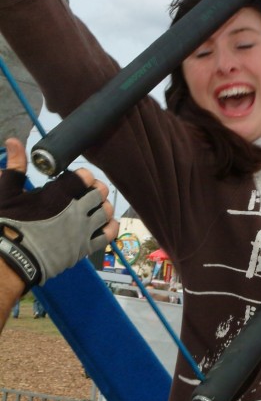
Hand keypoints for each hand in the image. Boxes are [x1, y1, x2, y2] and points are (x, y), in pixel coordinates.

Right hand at [0, 138, 117, 291]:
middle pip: (99, 192)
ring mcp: (82, 231)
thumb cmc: (8, 225)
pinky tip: (109, 222)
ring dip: (103, 206)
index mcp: (59, 195)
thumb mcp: (7, 192)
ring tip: (95, 205)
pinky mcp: (84, 248)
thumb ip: (16, 166)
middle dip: (93, 188)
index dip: (80, 175)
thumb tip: (14, 140)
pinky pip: (107, 236)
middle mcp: (76, 211)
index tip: (72, 178)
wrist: (11, 260)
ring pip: (106, 212)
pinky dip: (111, 227)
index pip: (84, 176)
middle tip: (84, 190)